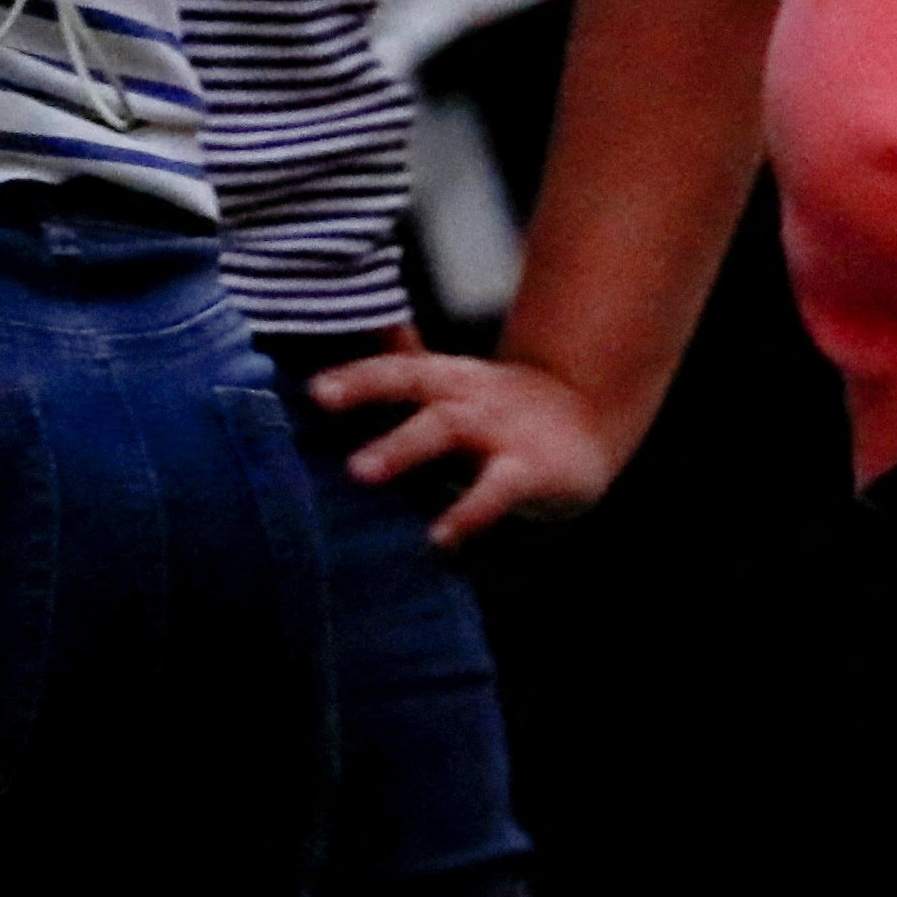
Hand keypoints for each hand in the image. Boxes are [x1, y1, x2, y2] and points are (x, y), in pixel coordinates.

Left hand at [306, 339, 632, 547]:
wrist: (586, 418)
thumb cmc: (497, 409)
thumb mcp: (452, 387)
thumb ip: (401, 374)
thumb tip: (340, 357)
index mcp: (444, 377)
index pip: (393, 366)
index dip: (352, 373)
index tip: (310, 388)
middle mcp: (467, 395)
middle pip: (413, 379)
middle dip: (366, 385)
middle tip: (320, 402)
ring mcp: (499, 429)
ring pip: (446, 426)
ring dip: (401, 445)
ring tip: (359, 472)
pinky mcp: (532, 469)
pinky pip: (496, 489)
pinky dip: (468, 512)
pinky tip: (439, 539)